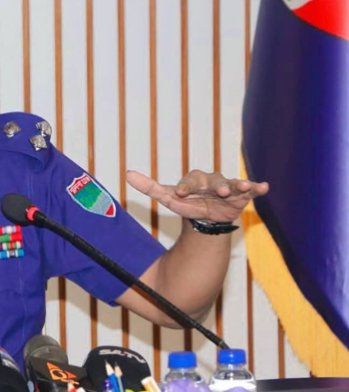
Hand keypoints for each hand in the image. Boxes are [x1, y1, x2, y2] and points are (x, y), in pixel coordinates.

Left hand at [126, 169, 268, 222]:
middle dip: (216, 186)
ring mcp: (228, 187)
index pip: (189, 181)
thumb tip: (127, 174)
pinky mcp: (242, 195)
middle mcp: (212, 181)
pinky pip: (250, 190)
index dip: (186, 186)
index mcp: (193, 180)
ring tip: (241, 187)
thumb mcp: (167, 197)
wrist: (206, 217)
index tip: (180, 193)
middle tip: (219, 191)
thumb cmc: (186, 202)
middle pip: (213, 181)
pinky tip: (265, 187)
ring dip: (237, 185)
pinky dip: (257, 187)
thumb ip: (148, 186)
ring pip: (232, 184)